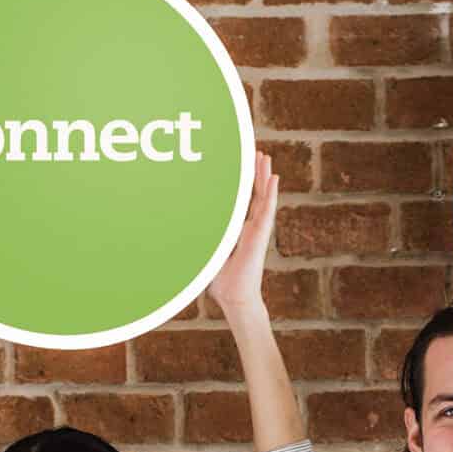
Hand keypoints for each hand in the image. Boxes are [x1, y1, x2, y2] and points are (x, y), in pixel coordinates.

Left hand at [205, 149, 276, 319]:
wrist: (235, 298)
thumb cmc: (222, 282)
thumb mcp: (207, 254)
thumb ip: (200, 241)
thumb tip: (178, 229)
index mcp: (241, 232)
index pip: (245, 202)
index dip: (246, 184)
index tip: (245, 167)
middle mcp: (251, 228)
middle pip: (256, 195)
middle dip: (255, 174)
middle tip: (257, 154)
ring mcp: (258, 230)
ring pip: (264, 197)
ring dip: (264, 176)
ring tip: (266, 158)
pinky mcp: (261, 235)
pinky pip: (267, 210)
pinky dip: (271, 193)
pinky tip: (274, 178)